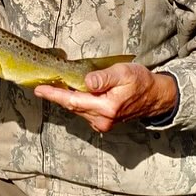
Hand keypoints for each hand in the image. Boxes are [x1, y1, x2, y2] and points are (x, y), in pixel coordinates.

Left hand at [34, 63, 177, 132]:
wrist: (155, 96)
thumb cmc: (140, 81)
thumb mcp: (124, 73)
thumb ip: (104, 78)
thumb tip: (87, 82)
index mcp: (106, 107)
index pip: (73, 101)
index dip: (54, 95)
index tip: (39, 89)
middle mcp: (102, 119)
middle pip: (72, 106)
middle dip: (57, 95)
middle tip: (42, 84)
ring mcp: (103, 123)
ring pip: (77, 109)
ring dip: (66, 98)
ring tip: (55, 85)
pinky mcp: (103, 122)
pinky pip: (84, 111)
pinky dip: (76, 102)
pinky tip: (73, 92)